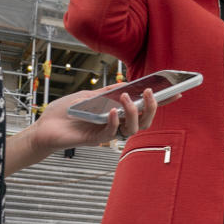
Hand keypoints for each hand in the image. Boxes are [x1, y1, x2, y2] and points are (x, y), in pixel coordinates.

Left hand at [5, 83, 166, 174]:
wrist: (45, 125)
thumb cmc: (66, 111)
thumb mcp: (89, 96)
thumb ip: (107, 92)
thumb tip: (125, 84)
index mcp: (118, 112)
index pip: (144, 108)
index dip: (163, 102)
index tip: (178, 92)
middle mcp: (116, 124)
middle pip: (145, 121)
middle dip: (152, 107)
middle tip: (150, 92)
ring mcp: (106, 132)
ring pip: (132, 129)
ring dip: (133, 113)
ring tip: (125, 98)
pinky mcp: (94, 139)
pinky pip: (111, 133)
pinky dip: (114, 122)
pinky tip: (113, 111)